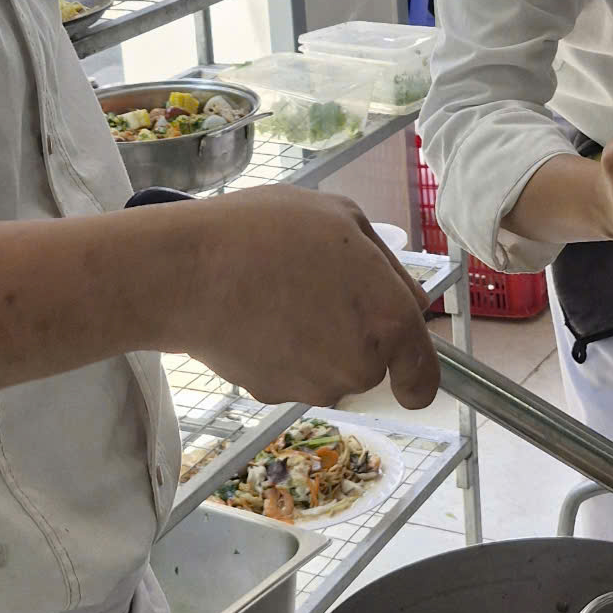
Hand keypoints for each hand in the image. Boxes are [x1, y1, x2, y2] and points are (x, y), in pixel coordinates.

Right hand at [167, 189, 441, 410]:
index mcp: (388, 321)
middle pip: (371, 362)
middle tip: (318, 285)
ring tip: (280, 294)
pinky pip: (290, 374)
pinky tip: (256, 316)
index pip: (423, 378)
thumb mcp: (343, 217)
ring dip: (316, 341)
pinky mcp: (271, 395)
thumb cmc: (268, 231)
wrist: (189, 273)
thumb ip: (388, 266)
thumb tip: (408, 303)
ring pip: (329, 369)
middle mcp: (358, 366)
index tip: (410, 376)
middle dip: (355, 332)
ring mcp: (313, 385)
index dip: (418, 376)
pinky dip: (280, 353)